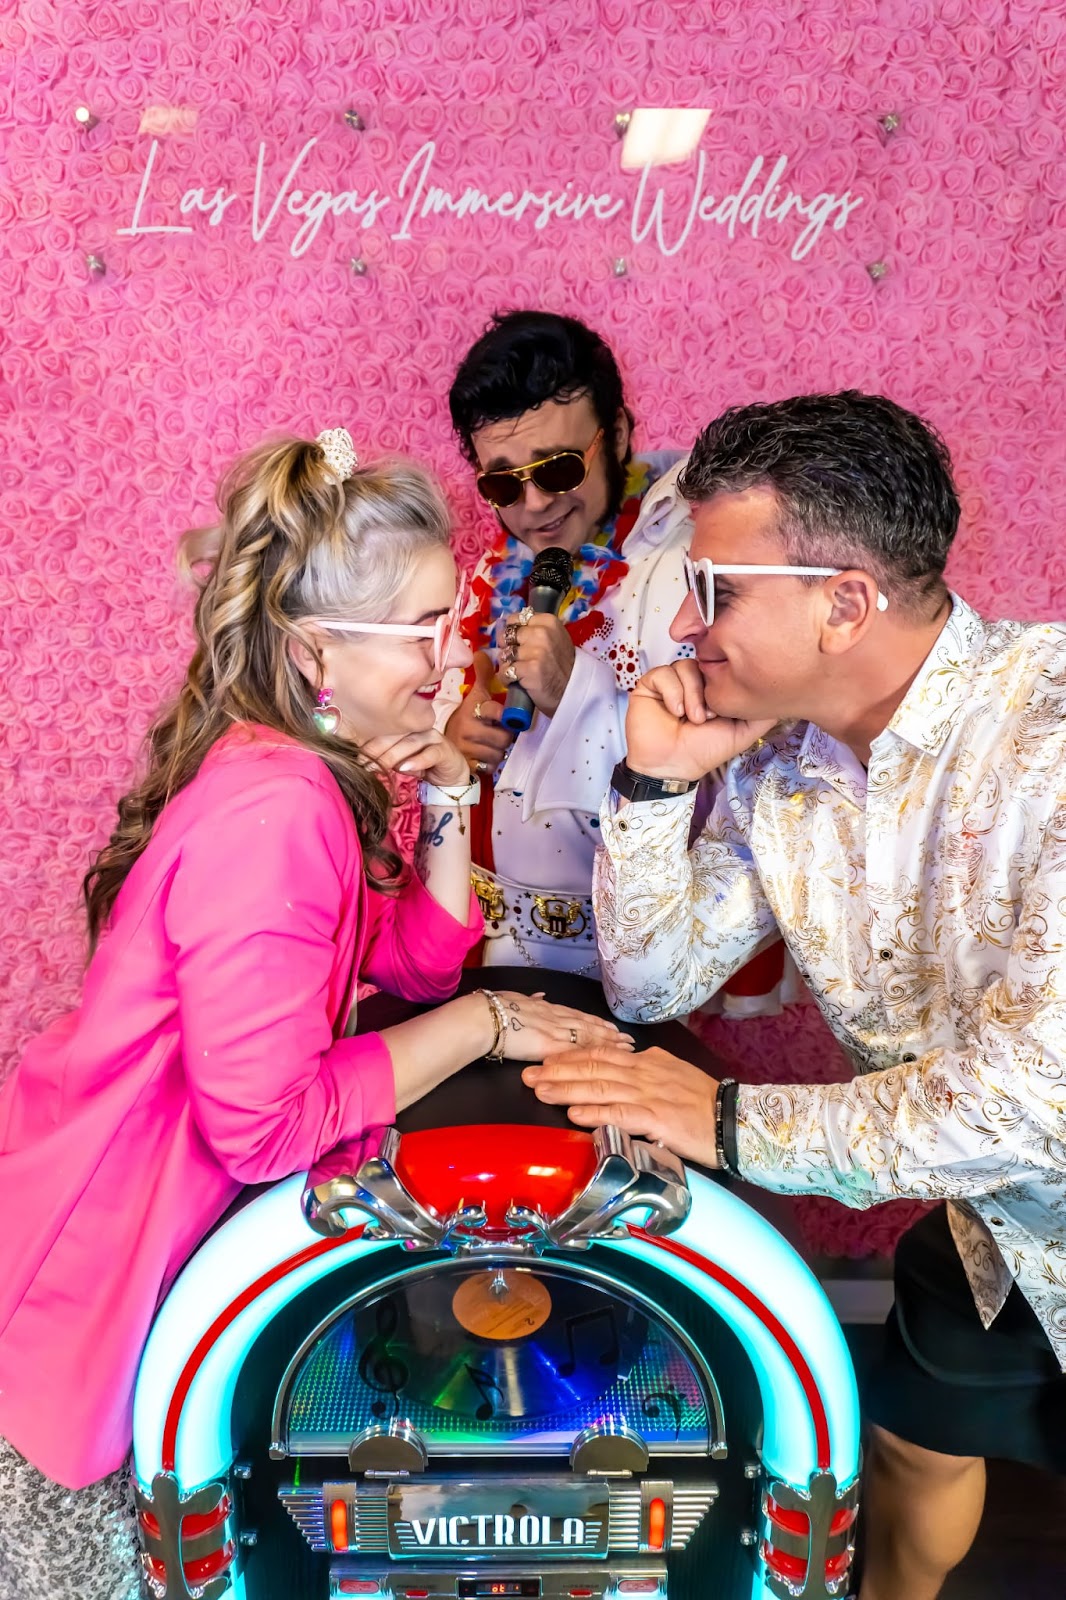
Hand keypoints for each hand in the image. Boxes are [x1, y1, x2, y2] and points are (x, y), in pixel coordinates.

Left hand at [361, 728, 467, 786]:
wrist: (450, 775)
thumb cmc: (422, 765)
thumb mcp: (400, 762)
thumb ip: (385, 759)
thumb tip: (362, 762)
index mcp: (405, 729)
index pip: (384, 732)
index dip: (369, 744)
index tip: (355, 758)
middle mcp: (418, 729)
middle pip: (395, 736)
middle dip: (377, 750)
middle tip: (364, 764)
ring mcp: (433, 738)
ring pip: (410, 743)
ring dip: (393, 756)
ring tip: (380, 766)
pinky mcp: (445, 750)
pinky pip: (430, 754)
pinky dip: (417, 760)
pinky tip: (405, 768)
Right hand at [445, 651, 514, 775]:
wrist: (443, 745)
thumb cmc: (466, 719)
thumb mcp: (474, 697)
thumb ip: (483, 676)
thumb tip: (481, 652)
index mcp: (471, 711)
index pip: (496, 712)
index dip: (503, 716)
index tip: (501, 717)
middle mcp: (467, 729)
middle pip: (504, 737)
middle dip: (504, 737)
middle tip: (497, 733)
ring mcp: (466, 749)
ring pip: (499, 753)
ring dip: (498, 751)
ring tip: (490, 744)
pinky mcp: (467, 766)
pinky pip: (490, 767)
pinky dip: (490, 764)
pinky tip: (484, 757)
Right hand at [488, 991, 634, 1063]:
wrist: (484, 1016)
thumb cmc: (493, 1007)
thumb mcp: (515, 997)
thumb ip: (531, 1000)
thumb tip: (540, 997)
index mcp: (548, 1008)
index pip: (578, 1016)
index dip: (597, 1022)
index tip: (612, 1027)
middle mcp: (557, 1018)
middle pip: (590, 1026)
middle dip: (610, 1033)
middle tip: (629, 1039)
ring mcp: (555, 1031)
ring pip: (589, 1037)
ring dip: (609, 1043)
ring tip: (626, 1047)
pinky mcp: (550, 1046)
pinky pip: (577, 1051)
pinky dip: (594, 1055)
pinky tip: (607, 1060)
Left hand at [504, 613, 574, 716]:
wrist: (572, 689)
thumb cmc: (561, 664)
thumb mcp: (554, 637)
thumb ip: (533, 629)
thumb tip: (505, 627)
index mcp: (548, 622)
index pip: (514, 619)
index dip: (511, 632)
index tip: (516, 642)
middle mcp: (542, 633)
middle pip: (507, 636)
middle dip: (507, 648)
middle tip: (518, 659)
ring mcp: (536, 651)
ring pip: (504, 654)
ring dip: (507, 665)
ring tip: (519, 671)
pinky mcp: (529, 669)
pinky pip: (504, 671)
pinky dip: (507, 679)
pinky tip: (517, 681)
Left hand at [522, 1045, 718, 1166]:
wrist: (733, 1119)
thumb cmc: (703, 1101)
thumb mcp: (672, 1075)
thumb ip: (645, 1071)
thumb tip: (621, 1067)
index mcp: (647, 1061)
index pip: (601, 1053)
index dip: (571, 1057)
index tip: (546, 1059)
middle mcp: (645, 1072)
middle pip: (594, 1067)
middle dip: (558, 1070)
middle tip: (529, 1073)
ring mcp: (650, 1094)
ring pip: (601, 1088)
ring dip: (567, 1090)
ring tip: (541, 1091)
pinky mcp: (657, 1118)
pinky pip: (620, 1114)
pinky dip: (595, 1113)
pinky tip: (574, 1115)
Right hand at [625, 661, 776, 781]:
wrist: (672, 767)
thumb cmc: (704, 751)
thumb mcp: (743, 731)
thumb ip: (763, 714)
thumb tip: (782, 696)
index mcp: (712, 688)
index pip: (722, 666)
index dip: (725, 683)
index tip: (724, 711)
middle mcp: (692, 681)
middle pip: (704, 662)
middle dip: (708, 690)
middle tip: (709, 716)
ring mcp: (671, 681)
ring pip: (684, 665)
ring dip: (691, 694)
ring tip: (692, 718)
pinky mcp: (650, 684)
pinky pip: (664, 673)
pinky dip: (673, 693)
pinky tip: (676, 712)